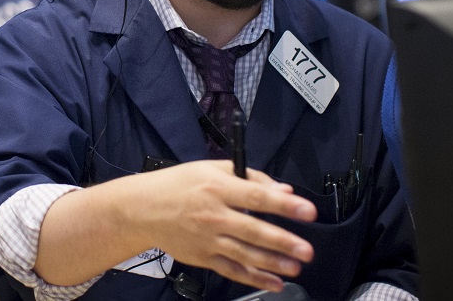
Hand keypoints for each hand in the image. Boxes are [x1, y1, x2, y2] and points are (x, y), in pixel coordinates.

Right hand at [124, 160, 316, 291]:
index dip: (284, 205)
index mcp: (219, 189)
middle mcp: (214, 216)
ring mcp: (208, 240)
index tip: (308, 211)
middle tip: (306, 250)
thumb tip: (282, 191)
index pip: (257, 197)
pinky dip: (254, 278)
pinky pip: (232, 270)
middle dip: (283, 242)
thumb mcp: (214, 169)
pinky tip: (275, 282)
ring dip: (272, 263)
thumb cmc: (181, 184)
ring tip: (296, 267)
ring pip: (245, 254)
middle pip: (253, 231)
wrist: (144, 209)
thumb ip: (250, 178)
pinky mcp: (203, 257)